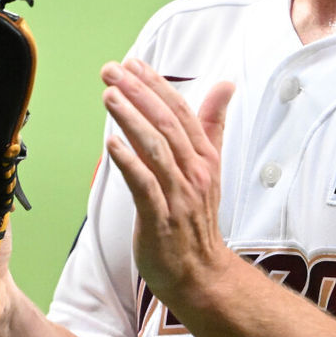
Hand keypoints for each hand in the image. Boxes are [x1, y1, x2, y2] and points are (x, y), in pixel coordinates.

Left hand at [101, 59, 235, 308]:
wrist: (201, 274)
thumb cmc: (198, 220)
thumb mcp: (210, 167)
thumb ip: (213, 124)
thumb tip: (226, 84)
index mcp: (203, 157)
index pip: (180, 111)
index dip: (156, 85)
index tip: (133, 63)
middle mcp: (193, 171)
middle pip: (165, 123)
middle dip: (138, 92)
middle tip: (112, 70)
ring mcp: (178, 195)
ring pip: (155, 148)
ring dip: (131, 118)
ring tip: (109, 95)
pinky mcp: (160, 218)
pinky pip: (145, 185)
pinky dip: (129, 161)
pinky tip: (112, 143)